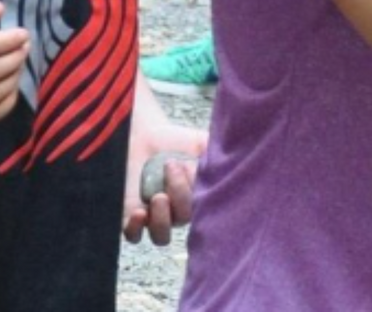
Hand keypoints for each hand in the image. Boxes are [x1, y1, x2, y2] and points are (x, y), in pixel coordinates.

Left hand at [122, 79, 206, 244]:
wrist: (145, 135)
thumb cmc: (176, 141)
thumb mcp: (203, 143)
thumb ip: (221, 155)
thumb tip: (241, 159)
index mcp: (198, 198)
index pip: (204, 208)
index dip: (200, 195)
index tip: (194, 167)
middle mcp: (177, 211)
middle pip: (183, 219)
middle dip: (180, 194)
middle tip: (171, 166)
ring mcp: (154, 216)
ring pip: (161, 236)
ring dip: (161, 219)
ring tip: (158, 196)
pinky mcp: (131, 217)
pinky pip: (134, 236)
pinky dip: (136, 228)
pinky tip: (139, 212)